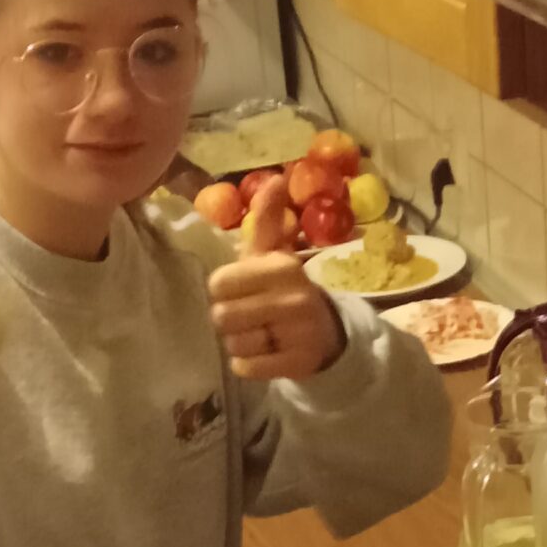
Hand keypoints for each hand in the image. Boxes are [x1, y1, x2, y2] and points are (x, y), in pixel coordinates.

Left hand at [210, 181, 345, 381]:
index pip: (219, 284)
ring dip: (241, 342)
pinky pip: (246, 368)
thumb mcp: (274, 254)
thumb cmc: (286, 289)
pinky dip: (249, 364)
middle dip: (230, 318)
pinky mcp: (295, 365)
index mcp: (281, 267)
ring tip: (260, 333)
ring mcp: (296, 334)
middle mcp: (291, 299)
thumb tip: (274, 177)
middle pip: (222, 316)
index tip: (242, 289)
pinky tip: (266, 353)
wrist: (327, 333)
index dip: (224, 289)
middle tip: (249, 315)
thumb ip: (266, 219)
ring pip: (234, 344)